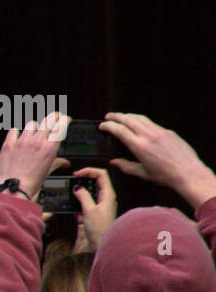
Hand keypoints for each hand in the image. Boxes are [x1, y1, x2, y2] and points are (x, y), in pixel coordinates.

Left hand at [0, 113, 69, 200]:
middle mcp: (36, 142)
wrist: (14, 188)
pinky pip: (13, 130)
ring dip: (35, 127)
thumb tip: (65, 163)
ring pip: (31, 124)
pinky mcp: (9, 144)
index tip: (65, 119)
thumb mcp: (47, 171)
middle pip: (48, 121)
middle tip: (54, 118)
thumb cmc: (31, 182)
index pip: (60, 126)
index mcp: (49, 148)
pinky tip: (17, 135)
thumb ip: (57, 163)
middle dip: (53, 117)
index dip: (64, 120)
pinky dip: (16, 131)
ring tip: (34, 132)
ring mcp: (22, 141)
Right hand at [71, 167, 116, 250]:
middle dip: (85, 177)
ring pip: (94, 188)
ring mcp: (103, 203)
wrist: (102, 243)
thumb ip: (83, 197)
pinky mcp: (98, 209)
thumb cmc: (100, 229)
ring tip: (74, 189)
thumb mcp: (89, 210)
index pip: (101, 174)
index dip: (88, 171)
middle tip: (74, 179)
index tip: (77, 174)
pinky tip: (76, 200)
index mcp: (108, 194)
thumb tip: (77, 188)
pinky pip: (91, 197)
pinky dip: (83, 196)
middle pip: (98, 179)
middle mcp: (107, 197)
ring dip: (84, 187)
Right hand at [100, 112, 215, 208]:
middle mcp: (149, 136)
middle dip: (116, 116)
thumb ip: (126, 166)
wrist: (188, 172)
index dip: (109, 126)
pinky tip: (140, 124)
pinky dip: (142, 121)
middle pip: (129, 119)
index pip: (120, 130)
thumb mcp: (143, 173)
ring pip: (141, 118)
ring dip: (129, 115)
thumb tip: (115, 162)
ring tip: (122, 117)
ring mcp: (159, 132)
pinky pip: (152, 123)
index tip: (103, 125)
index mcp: (140, 147)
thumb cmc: (167, 175)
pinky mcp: (168, 132)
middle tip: (109, 116)